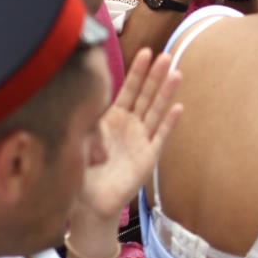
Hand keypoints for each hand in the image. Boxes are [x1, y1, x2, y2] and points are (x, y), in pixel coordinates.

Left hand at [74, 49, 182, 221]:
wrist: (88, 205)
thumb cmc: (79, 173)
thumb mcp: (79, 144)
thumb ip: (91, 127)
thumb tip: (98, 114)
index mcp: (111, 119)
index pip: (128, 90)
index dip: (137, 72)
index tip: (146, 52)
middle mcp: (129, 126)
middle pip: (146, 96)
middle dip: (155, 76)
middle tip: (166, 56)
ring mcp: (140, 140)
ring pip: (155, 111)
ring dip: (165, 93)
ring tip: (176, 74)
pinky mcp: (148, 157)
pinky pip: (160, 136)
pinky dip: (169, 122)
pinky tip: (178, 108)